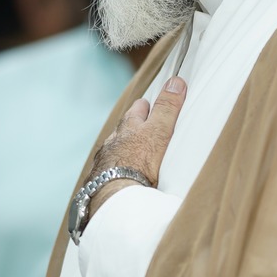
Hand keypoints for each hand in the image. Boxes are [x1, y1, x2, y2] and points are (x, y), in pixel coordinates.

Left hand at [85, 75, 186, 222]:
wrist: (115, 195)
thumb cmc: (138, 162)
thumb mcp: (158, 132)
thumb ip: (166, 109)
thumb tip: (175, 82)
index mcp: (129, 127)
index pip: (138, 109)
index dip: (145, 106)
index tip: (149, 104)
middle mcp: (114, 140)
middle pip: (124, 127)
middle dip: (132, 124)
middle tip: (142, 123)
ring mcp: (105, 160)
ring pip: (115, 147)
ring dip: (123, 147)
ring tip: (132, 152)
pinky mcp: (101, 179)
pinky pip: (109, 168)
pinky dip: (116, 168)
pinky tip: (121, 175)